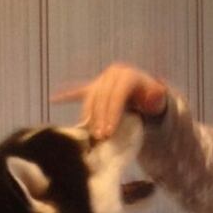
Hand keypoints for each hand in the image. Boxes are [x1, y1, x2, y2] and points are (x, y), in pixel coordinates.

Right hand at [51, 63, 166, 139]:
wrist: (147, 95)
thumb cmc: (152, 100)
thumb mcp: (158, 99)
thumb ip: (156, 97)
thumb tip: (154, 95)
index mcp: (127, 75)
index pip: (117, 95)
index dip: (112, 114)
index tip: (109, 132)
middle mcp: (113, 74)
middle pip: (101, 98)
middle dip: (99, 119)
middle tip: (99, 138)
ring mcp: (101, 80)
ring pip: (90, 98)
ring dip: (88, 117)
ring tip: (89, 134)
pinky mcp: (93, 86)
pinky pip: (78, 91)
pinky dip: (66, 95)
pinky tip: (54, 99)